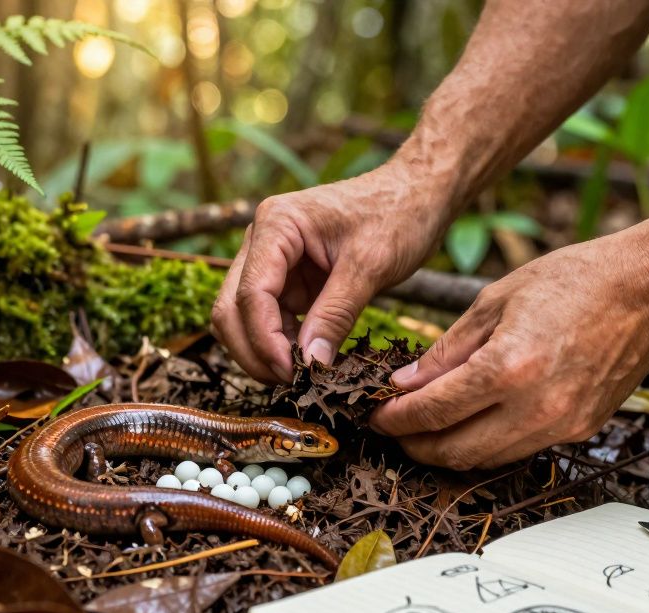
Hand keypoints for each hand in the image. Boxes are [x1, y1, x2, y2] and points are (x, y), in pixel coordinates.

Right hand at [211, 162, 445, 382]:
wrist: (417, 194)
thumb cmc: (399, 215)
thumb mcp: (370, 266)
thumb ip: (335, 315)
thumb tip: (310, 365)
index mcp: (276, 224)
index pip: (250, 293)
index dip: (265, 340)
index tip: (292, 373)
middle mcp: (262, 240)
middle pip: (231, 308)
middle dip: (254, 351)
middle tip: (291, 383)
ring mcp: (272, 262)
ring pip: (242, 318)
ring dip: (264, 351)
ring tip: (303, 375)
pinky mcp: (288, 280)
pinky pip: (271, 320)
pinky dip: (282, 344)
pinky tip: (311, 360)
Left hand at [369, 235, 648, 468]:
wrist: (648, 289)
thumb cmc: (576, 280)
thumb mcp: (494, 301)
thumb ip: (446, 351)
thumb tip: (405, 385)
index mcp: (508, 367)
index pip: (433, 410)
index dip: (395, 418)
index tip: (375, 416)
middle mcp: (536, 406)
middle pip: (455, 450)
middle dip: (414, 446)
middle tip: (392, 431)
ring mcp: (562, 425)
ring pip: (486, 460)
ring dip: (449, 452)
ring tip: (425, 432)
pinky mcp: (581, 431)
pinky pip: (519, 451)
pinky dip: (487, 445)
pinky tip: (470, 426)